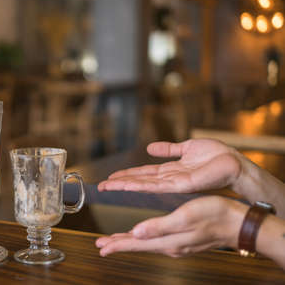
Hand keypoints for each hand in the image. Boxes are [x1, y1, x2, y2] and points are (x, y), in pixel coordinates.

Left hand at [95, 196, 247, 257]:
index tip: (101, 247)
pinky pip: (156, 240)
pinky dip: (144, 238)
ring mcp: (177, 243)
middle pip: (138, 245)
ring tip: (117, 240)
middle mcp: (170, 245)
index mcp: (167, 241)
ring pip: (146, 243)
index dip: (116, 244)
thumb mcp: (184, 217)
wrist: (238, 223)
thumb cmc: (214, 216)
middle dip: (118, 244)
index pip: (135, 244)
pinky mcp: (184, 238)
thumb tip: (135, 233)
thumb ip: (159, 227)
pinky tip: (143, 236)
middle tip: (102, 245)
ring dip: (129, 241)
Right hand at [98, 139, 241, 193]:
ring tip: (108, 186)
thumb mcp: (186, 148)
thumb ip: (168, 149)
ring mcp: (173, 183)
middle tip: (102, 186)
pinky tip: (126, 184)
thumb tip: (149, 148)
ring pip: (143, 184)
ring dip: (124, 185)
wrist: (233, 162)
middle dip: (120, 183)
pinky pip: (156, 184)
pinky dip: (139, 184)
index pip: (143, 174)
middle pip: (139, 181)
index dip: (127, 175)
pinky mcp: (179, 184)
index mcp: (170, 170)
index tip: (112, 177)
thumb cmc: (216, 156)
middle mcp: (168, 179)